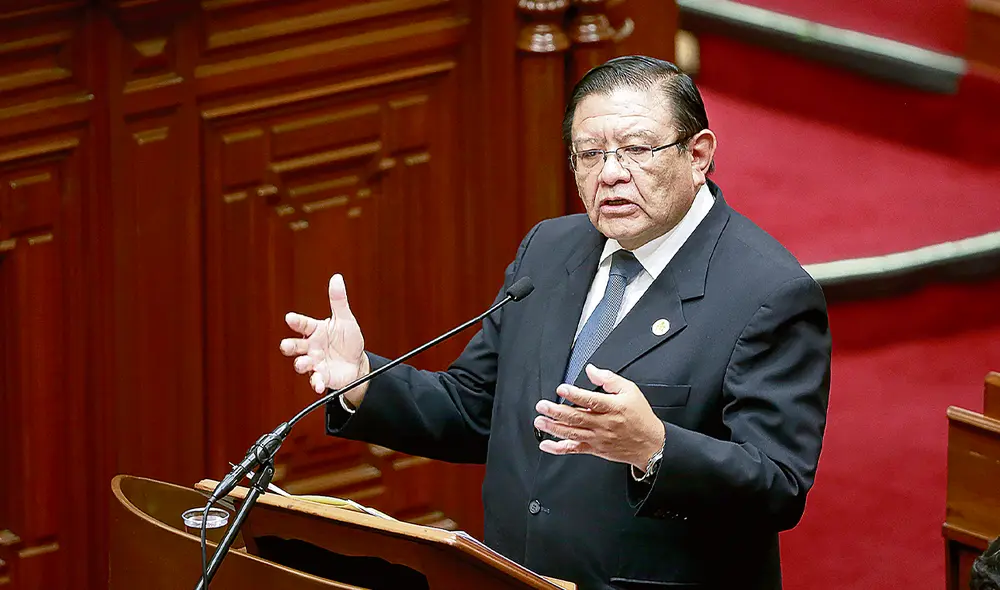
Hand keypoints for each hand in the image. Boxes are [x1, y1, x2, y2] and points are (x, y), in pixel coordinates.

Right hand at [280, 274, 369, 402]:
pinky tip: (319, 383)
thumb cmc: (348, 340)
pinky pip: (316, 380)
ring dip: (301, 364)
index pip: (303, 324)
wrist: (357, 364)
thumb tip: (336, 278)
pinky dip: (316, 383)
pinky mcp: (322, 376)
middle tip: (286, 346)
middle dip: (289, 346)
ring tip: (303, 364)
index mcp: (315, 330)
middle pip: (295, 345)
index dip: (296, 321)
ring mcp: (315, 362)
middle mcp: (311, 347)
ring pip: (302, 363)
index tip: (290, 318)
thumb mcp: (345, 320)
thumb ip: (339, 301)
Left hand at [534, 364, 665, 469]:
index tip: (561, 389)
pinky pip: (574, 449)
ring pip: (572, 433)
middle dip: (557, 411)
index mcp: (613, 408)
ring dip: (553, 427)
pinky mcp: (594, 449)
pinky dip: (558, 448)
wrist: (650, 444)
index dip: (575, 395)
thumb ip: (609, 379)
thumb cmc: (640, 417)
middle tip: (542, 406)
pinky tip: (546, 444)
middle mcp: (603, 424)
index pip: (591, 400)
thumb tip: (591, 370)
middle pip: (577, 417)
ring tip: (540, 421)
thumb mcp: (630, 391)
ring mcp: (597, 438)